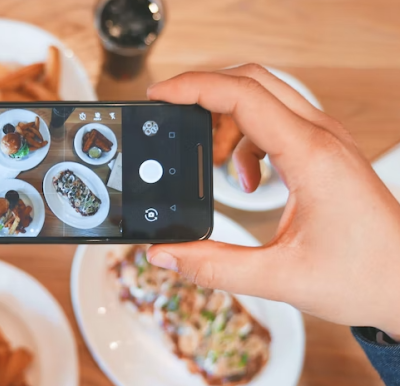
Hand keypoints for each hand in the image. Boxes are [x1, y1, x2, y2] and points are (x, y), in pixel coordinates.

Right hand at [146, 64, 399, 337]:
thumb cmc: (366, 277)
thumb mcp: (280, 278)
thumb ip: (214, 266)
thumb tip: (165, 254)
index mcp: (310, 156)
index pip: (243, 95)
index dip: (193, 88)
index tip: (160, 95)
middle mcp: (320, 137)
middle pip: (252, 81)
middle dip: (204, 92)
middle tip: (172, 115)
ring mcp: (325, 140)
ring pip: (263, 97)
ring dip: (226, 118)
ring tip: (211, 161)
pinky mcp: (324, 151)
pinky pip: (275, 122)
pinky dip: (246, 140)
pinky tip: (247, 178)